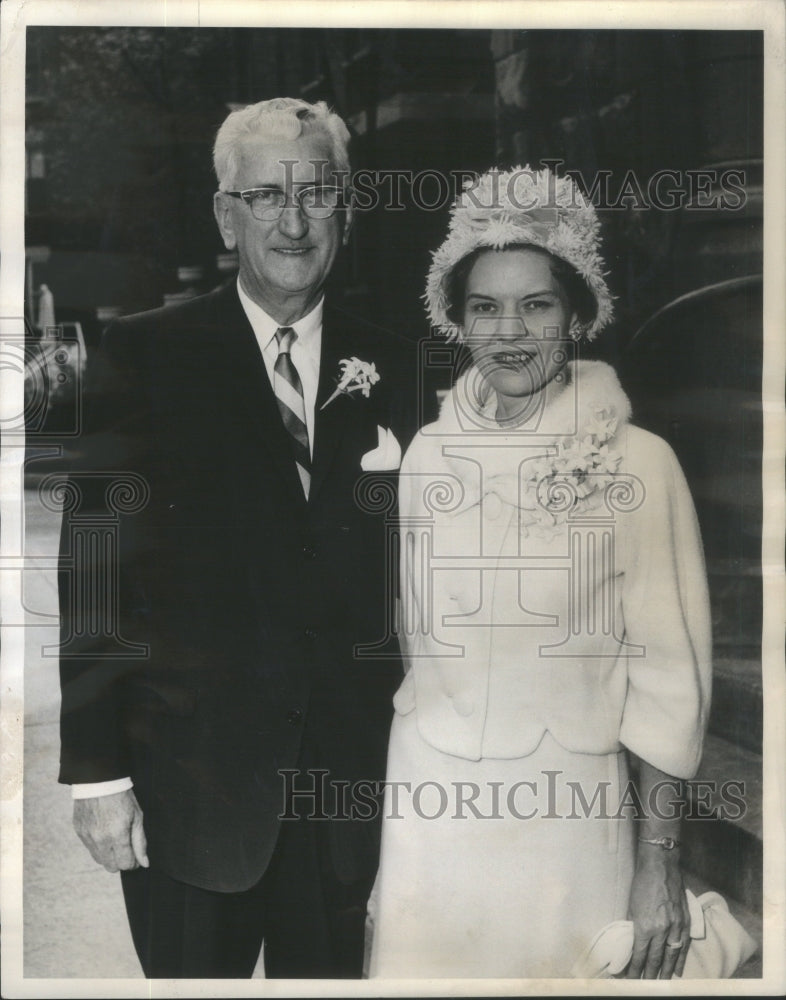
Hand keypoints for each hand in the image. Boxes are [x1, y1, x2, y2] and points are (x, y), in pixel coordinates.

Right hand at [73, 789, 148, 872]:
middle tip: (127, 848)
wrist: (99, 781)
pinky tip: (104, 831)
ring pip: (100, 860)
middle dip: (121, 861)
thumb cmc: (122, 797)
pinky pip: (90, 848)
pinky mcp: (79, 833)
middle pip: (111, 867)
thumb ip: (140, 842)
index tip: (136, 855)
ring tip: (116, 838)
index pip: (125, 864)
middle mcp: (100, 840)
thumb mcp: (137, 817)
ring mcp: (87, 837)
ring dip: (109, 855)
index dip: (133, 862)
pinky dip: (99, 846)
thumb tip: (144, 863)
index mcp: (117, 836)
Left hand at [626, 847, 689, 978]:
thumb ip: (634, 925)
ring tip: (662, 982)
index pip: (639, 954)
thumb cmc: (642, 882)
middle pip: (655, 958)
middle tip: (645, 985)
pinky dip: (680, 958)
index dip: (635, 968)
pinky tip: (677, 969)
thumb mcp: (632, 905)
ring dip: (666, 970)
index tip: (631, 978)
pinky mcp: (685, 921)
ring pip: (671, 955)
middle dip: (650, 973)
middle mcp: (662, 929)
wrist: (661, 865)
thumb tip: (634, 942)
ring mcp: (676, 926)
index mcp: (645, 925)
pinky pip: (684, 945)